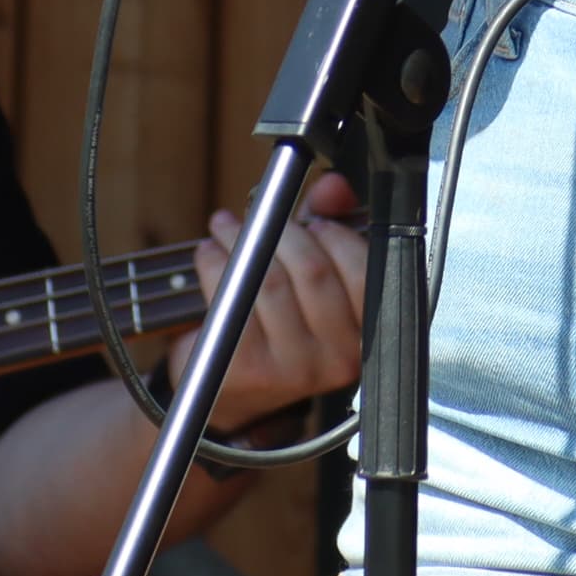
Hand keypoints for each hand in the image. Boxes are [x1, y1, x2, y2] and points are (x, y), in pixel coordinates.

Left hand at [187, 173, 370, 422]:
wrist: (230, 389)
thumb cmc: (279, 325)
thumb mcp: (312, 277)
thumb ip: (330, 225)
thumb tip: (334, 186)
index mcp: (366, 335)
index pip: (364, 274)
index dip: (336, 236)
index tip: (313, 220)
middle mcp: (338, 360)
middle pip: (313, 271)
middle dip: (281, 230)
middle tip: (260, 216)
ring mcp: (294, 370)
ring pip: (268, 280)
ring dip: (239, 240)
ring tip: (225, 229)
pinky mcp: (249, 370)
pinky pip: (231, 298)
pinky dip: (214, 264)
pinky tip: (209, 255)